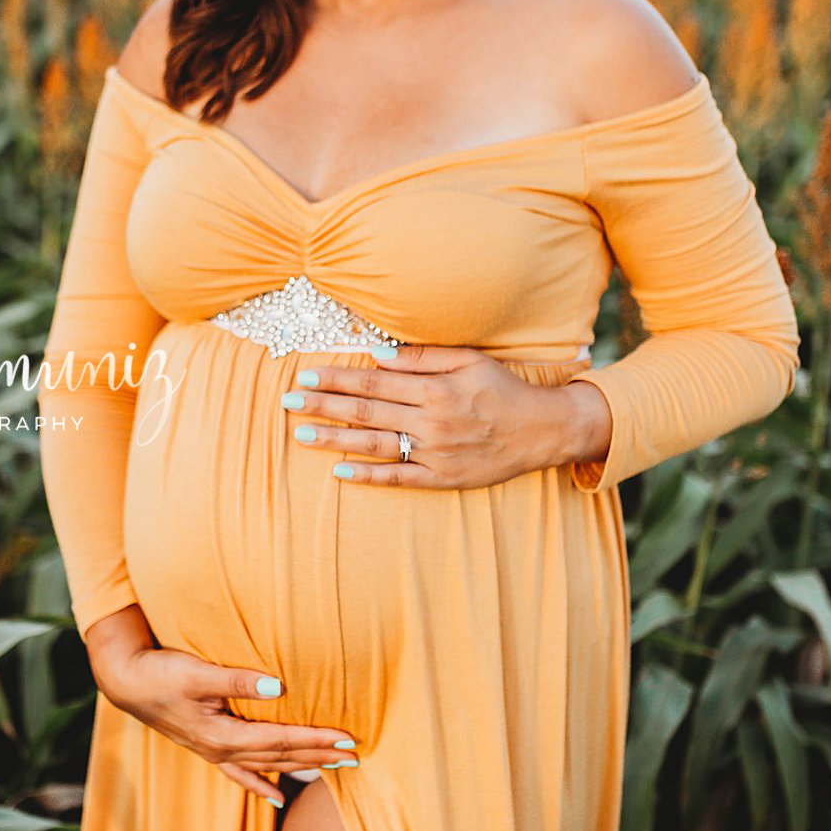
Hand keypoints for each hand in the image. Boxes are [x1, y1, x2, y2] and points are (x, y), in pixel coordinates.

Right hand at [95, 643, 357, 805]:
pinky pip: (241, 772)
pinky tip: (279, 796)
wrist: (124, 681)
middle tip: (356, 756)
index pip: (281, 739)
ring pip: (267, 763)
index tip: (348, 739)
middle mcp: (221, 749)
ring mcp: (214, 751)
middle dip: (319, 755)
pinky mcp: (207, 746)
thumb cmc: (159, 673)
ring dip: (302, 765)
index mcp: (222, 734)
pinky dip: (262, 784)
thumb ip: (237, 680)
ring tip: (334, 768)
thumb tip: (280, 687)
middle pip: (280, 755)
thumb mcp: (196, 673)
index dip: (316, 739)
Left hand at [279, 343, 600, 487]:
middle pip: (367, 411)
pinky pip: (399, 478)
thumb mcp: (469, 360)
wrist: (542, 431)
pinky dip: (368, 476)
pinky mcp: (442, 478)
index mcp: (435, 388)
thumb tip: (376, 352)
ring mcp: (435, 452)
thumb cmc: (503, 389)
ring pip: (375, 444)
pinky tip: (339, 473)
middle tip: (288, 400)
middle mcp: (432, 421)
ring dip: (335, 439)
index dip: (337, 377)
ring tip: (302, 434)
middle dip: (324, 405)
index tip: (306, 373)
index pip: (374, 380)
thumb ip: (423, 356)